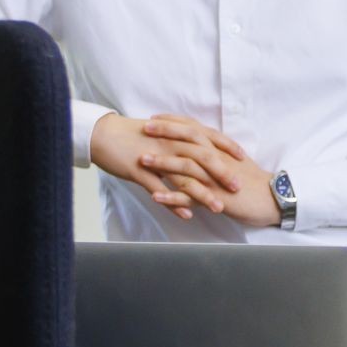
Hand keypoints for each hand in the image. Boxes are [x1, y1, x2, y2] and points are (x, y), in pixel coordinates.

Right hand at [89, 112, 244, 220]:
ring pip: (184, 176)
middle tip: (237, 188)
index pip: (208, 137)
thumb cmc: (132, 134)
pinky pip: (160, 189)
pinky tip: (186, 214)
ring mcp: (155, 157)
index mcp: (176, 132)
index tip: (244, 159)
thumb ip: (180, 139)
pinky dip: (174, 202)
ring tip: (217, 208)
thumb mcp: (160, 132)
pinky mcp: (140, 170)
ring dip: (202, 194)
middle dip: (222, 173)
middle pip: (202, 157)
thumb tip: (198, 146)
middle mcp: (170, 142)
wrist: (102, 134)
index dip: (227, 147)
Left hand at [145, 115, 280, 228]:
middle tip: (144, 128)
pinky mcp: (217, 198)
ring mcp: (216, 179)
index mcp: (220, 150)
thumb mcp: (234, 162)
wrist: (273, 199)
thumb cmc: (253, 182)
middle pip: (189, 140)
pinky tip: (156, 197)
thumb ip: (216, 153)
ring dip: (164, 163)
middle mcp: (217, 160)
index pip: (195, 129)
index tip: (155, 118)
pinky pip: (191, 198)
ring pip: (188, 167)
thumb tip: (199, 148)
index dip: (175, 122)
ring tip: (143, 160)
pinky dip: (172, 197)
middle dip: (166, 133)